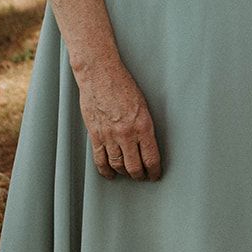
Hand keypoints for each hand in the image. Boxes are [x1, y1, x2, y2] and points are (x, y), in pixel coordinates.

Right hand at [75, 57, 161, 181]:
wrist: (100, 75)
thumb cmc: (122, 84)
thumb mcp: (143, 104)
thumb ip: (144, 126)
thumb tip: (147, 143)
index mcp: (143, 125)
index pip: (151, 158)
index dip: (154, 171)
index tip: (155, 175)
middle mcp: (126, 134)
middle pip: (134, 167)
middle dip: (140, 175)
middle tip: (142, 177)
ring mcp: (110, 136)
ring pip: (118, 165)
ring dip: (124, 173)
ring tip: (128, 174)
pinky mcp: (96, 135)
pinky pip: (100, 159)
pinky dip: (105, 170)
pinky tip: (110, 174)